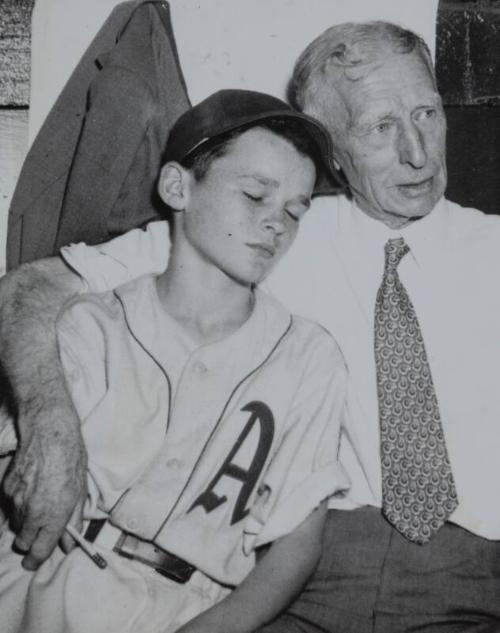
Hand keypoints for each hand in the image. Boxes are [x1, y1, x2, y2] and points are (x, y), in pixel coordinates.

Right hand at [3, 409, 86, 569]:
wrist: (49, 435)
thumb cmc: (70, 460)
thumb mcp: (80, 492)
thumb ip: (73, 521)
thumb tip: (68, 543)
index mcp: (53, 516)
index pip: (40, 551)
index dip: (36, 560)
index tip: (33, 563)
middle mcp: (32, 512)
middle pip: (22, 542)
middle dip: (29, 541)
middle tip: (39, 532)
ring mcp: (16, 501)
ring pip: (15, 524)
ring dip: (24, 522)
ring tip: (38, 504)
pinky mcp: (6, 489)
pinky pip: (10, 506)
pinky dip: (18, 504)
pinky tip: (30, 489)